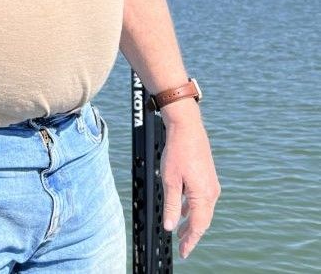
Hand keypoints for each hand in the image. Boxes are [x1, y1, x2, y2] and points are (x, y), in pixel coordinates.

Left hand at [160, 102, 220, 258]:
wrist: (187, 128)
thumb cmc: (178, 151)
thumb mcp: (169, 180)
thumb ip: (171, 205)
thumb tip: (170, 226)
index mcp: (203, 196)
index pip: (198, 226)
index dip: (190, 241)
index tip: (183, 252)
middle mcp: (211, 192)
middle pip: (202, 221)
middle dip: (192, 234)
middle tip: (182, 246)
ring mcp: (211, 184)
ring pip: (202, 210)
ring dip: (191, 222)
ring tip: (180, 231)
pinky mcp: (207, 177)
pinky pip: (202, 199)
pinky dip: (192, 208)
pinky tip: (183, 210)